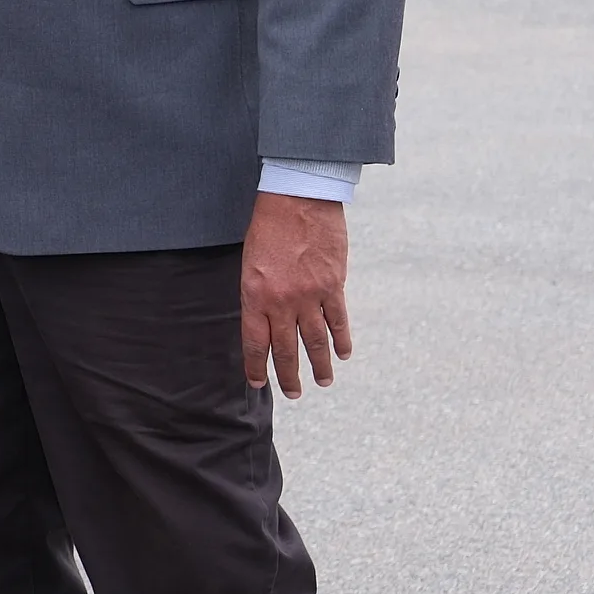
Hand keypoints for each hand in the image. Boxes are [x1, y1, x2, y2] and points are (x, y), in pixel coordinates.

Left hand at [241, 191, 350, 396]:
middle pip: (286, 349)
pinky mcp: (334, 286)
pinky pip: (339, 321)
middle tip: (293, 394)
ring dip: (320, 365)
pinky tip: (343, 354)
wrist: (297, 199)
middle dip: (288, 376)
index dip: (256, 366)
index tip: (258, 383)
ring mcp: (310, 296)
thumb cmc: (267, 226)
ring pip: (315, 341)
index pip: (255, 342)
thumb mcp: (250, 262)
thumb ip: (258, 294)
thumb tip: (265, 322)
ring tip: (323, 382)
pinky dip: (342, 340)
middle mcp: (282, 302)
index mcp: (255, 295)